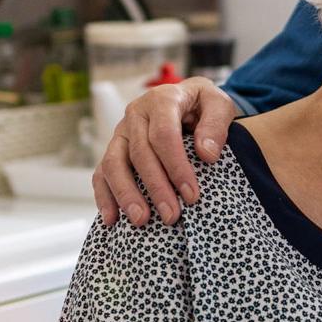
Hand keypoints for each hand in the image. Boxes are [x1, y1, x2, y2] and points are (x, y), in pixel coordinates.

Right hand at [91, 77, 237, 226]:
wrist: (189, 100)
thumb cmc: (204, 105)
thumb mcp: (220, 105)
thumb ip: (216, 125)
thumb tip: (206, 154)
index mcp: (162, 100)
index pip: (164, 135)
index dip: (176, 167)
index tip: (191, 196)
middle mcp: (136, 114)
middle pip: (139, 153)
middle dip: (155, 187)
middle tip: (171, 216)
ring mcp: (121, 132)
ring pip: (113, 163)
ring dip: (126, 194)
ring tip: (141, 221)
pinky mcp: (114, 149)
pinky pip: (102, 173)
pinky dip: (104, 196)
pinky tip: (112, 219)